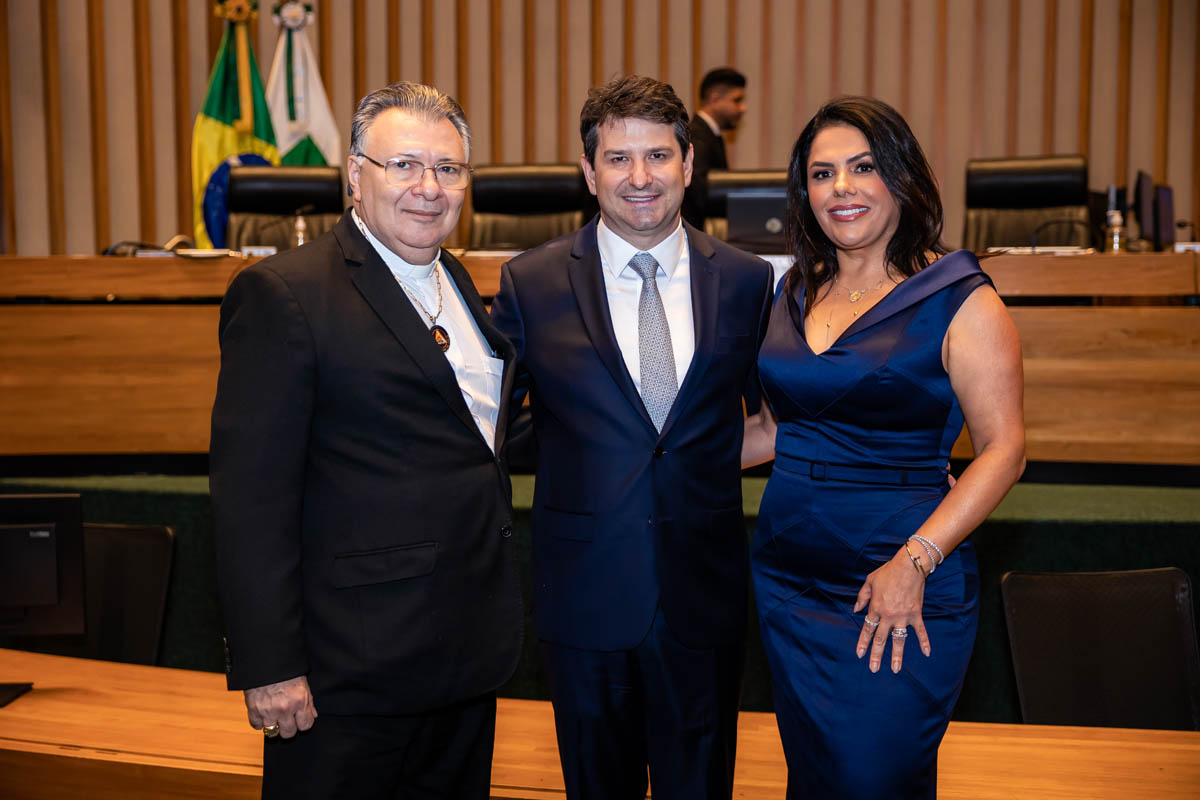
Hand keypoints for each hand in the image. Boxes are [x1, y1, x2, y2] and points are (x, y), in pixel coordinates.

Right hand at [244, 675, 316, 738]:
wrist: (266, 659)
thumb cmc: (286, 670)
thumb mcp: (302, 683)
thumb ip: (308, 702)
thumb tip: (312, 716)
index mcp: (299, 701)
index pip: (305, 726)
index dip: (303, 723)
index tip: (300, 719)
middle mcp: (284, 708)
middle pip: (288, 733)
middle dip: (289, 727)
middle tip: (287, 719)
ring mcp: (268, 710)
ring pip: (272, 732)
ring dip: (274, 726)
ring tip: (274, 716)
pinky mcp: (253, 709)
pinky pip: (256, 726)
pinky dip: (259, 722)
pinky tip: (263, 714)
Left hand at [853, 548, 931, 673]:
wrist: (909, 566)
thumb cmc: (887, 572)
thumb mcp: (869, 581)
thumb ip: (862, 597)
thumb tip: (856, 610)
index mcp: (876, 608)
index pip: (867, 629)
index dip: (863, 643)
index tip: (860, 655)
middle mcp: (888, 615)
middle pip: (881, 639)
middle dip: (876, 655)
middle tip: (873, 669)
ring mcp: (903, 616)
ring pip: (899, 640)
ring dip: (897, 655)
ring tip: (895, 669)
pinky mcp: (916, 614)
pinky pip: (921, 631)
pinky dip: (925, 641)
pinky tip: (927, 653)